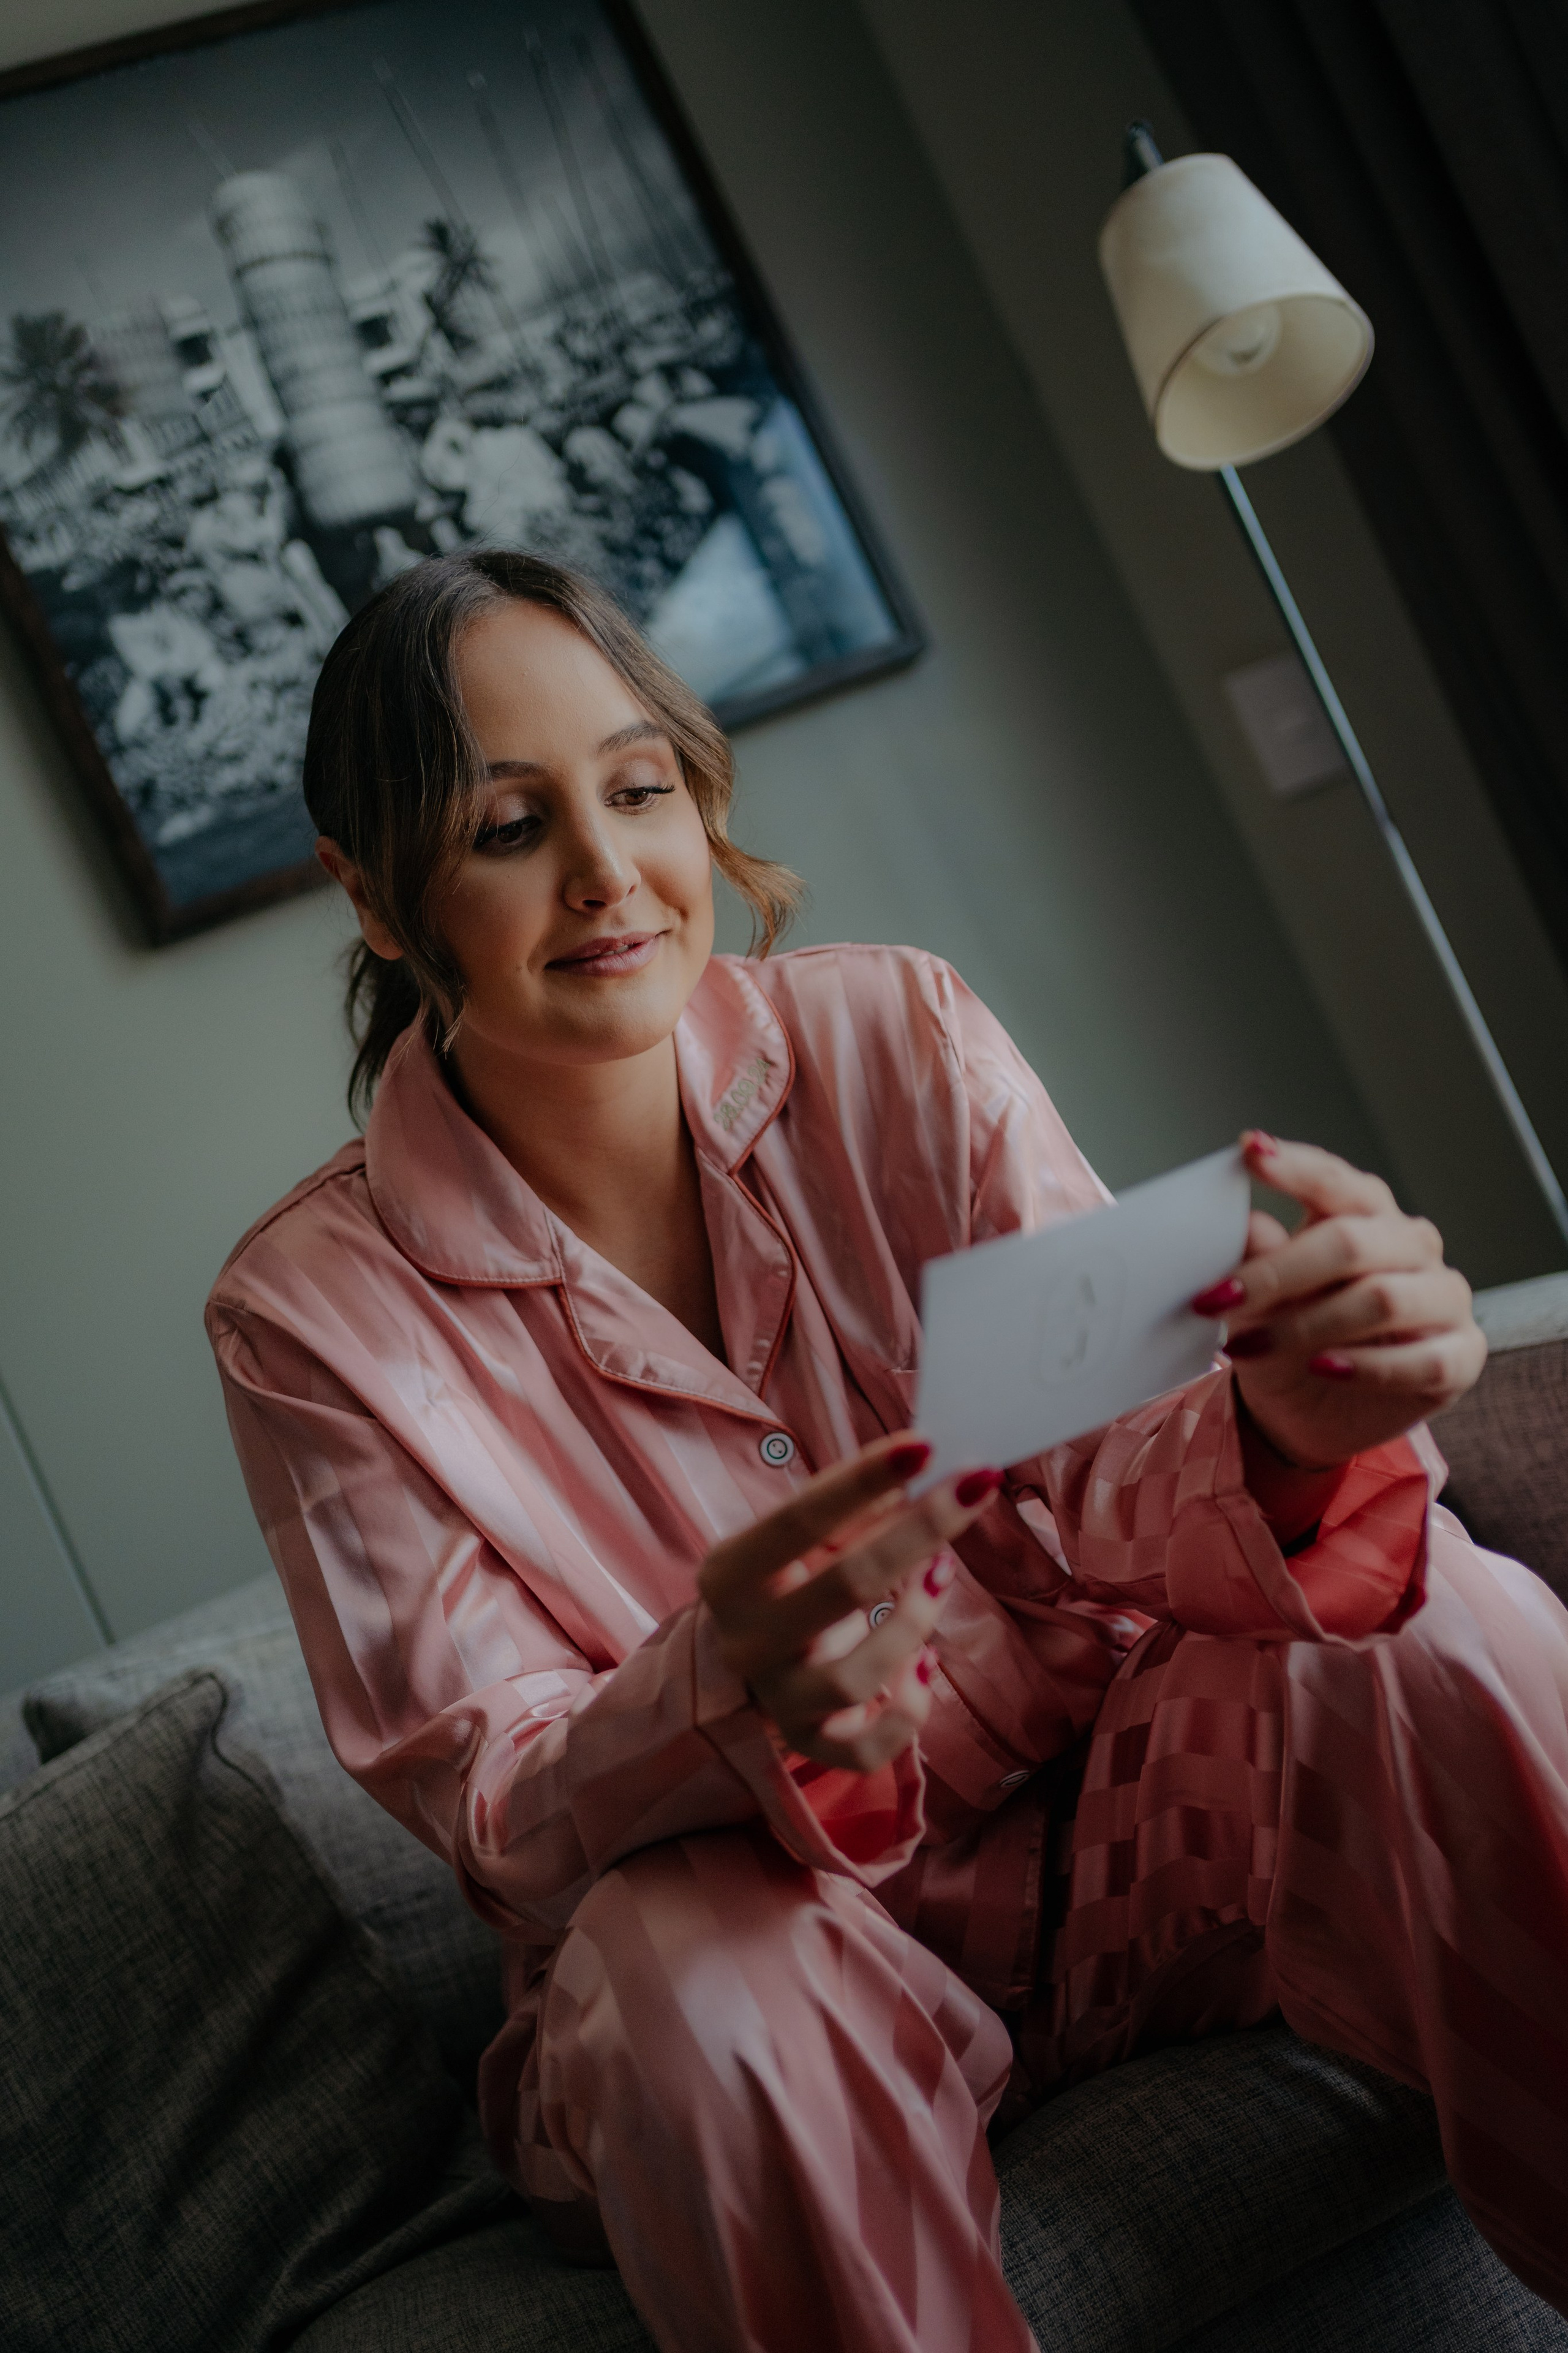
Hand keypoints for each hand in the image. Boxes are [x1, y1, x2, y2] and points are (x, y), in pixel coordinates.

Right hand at [697, 1434, 1001, 1771]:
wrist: (743, 1663)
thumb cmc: (790, 1580)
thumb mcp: (808, 1540)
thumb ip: (858, 1507)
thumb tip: (924, 1467)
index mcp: (731, 1573)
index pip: (800, 1519)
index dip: (863, 1480)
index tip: (925, 1445)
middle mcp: (745, 1640)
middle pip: (843, 1587)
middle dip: (920, 1532)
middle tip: (975, 1487)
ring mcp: (777, 1699)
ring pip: (856, 1677)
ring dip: (917, 1620)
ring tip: (941, 1575)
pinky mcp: (811, 1743)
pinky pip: (866, 1749)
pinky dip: (907, 1713)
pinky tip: (926, 1667)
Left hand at [1193, 1133, 1485, 1471]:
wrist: (1312, 1415)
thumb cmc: (1289, 1342)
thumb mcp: (1258, 1301)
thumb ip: (1258, 1260)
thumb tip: (1243, 1224)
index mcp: (1366, 1214)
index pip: (1335, 1181)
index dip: (1294, 1167)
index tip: (1248, 1152)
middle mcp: (1412, 1246)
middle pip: (1352, 1241)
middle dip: (1279, 1271)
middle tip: (1218, 1298)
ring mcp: (1444, 1299)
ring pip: (1384, 1298)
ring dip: (1308, 1325)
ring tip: (1251, 1346)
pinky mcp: (1461, 1356)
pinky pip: (1422, 1360)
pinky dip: (1366, 1367)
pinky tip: (1324, 1368)